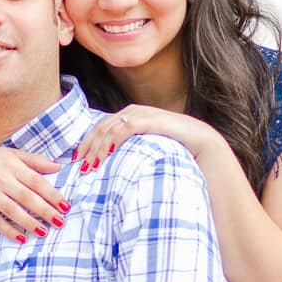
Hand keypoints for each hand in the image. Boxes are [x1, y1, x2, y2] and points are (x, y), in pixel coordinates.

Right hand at [0, 145, 68, 243]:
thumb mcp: (10, 155)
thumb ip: (34, 160)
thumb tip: (58, 166)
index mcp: (10, 165)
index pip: (36, 181)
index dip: (52, 194)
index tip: (65, 206)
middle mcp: (1, 179)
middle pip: (27, 197)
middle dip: (45, 211)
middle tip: (60, 221)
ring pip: (13, 211)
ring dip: (30, 223)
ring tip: (44, 232)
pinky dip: (9, 230)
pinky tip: (21, 238)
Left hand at [73, 105, 208, 170]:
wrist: (204, 145)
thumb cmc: (175, 151)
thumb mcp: (147, 150)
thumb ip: (130, 151)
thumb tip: (112, 168)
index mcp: (131, 117)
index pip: (101, 128)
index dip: (87, 143)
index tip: (76, 160)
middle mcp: (134, 112)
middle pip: (101, 127)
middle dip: (88, 146)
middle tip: (79, 165)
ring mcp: (144, 114)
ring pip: (111, 128)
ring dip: (98, 147)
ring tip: (90, 164)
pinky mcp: (153, 120)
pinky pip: (127, 127)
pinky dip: (114, 139)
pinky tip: (106, 153)